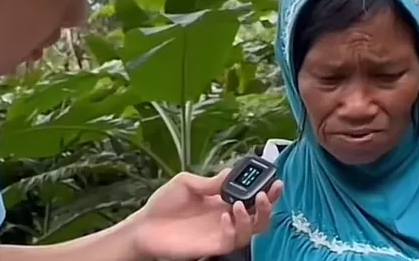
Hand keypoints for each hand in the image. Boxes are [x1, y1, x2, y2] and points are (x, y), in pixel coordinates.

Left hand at [130, 169, 283, 258]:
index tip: (273, 178)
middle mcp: (227, 216)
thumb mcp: (187, 183)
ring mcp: (221, 232)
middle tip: (268, 191)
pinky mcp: (214, 246)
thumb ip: (211, 181)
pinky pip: (233, 240)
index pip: (251, 195)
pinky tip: (224, 217)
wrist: (145, 227)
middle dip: (269, 203)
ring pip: (252, 230)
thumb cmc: (164, 204)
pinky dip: (234, 228)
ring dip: (253, 216)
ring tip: (241, 204)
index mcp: (222, 200)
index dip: (265, 188)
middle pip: (259, 214)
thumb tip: (232, 172)